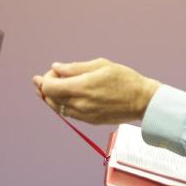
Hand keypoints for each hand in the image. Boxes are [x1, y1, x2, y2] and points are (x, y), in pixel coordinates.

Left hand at [32, 58, 160, 124]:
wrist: (142, 100)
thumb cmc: (124, 78)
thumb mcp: (101, 65)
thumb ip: (75, 67)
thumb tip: (56, 68)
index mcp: (82, 87)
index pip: (49, 87)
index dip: (45, 79)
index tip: (50, 72)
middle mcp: (80, 103)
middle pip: (50, 98)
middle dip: (44, 87)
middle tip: (44, 79)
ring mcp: (84, 114)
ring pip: (57, 108)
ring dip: (51, 98)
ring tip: (49, 90)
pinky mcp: (89, 121)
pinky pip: (68, 114)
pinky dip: (62, 105)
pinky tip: (64, 98)